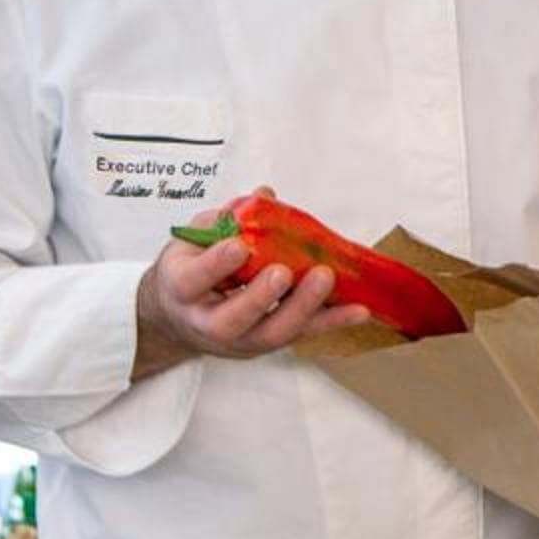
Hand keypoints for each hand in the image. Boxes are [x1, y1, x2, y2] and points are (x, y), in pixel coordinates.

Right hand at [132, 190, 368, 380]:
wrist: (180, 318)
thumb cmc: (191, 273)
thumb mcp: (193, 241)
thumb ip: (223, 219)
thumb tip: (265, 195)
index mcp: (181, 290)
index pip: (193, 280)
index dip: (215, 265)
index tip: (237, 247)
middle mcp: (208, 323)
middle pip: (234, 319)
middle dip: (261, 296)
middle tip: (284, 272)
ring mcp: (241, 339)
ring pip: (272, 333)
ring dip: (303, 308)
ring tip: (325, 279)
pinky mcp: (269, 343)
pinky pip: (302, 334)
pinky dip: (332, 321)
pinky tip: (358, 310)